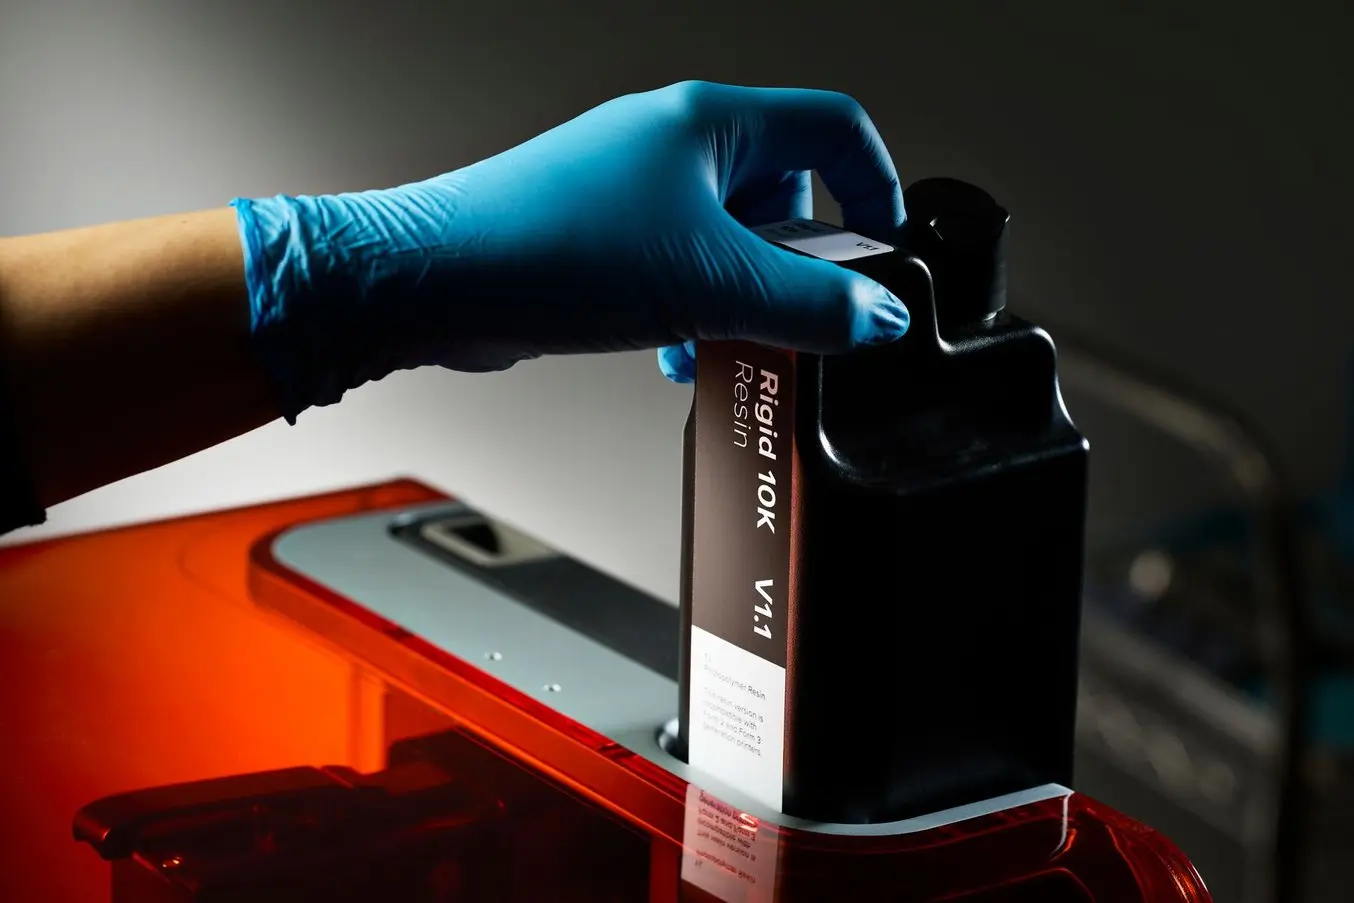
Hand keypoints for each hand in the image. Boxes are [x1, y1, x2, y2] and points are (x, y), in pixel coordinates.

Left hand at [232, 80, 909, 422]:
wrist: (435, 281)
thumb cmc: (550, 251)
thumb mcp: (712, 284)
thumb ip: (811, 305)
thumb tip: (880, 315)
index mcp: (709, 123)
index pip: (834, 128)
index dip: (877, 186)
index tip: (886, 250)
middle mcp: (671, 144)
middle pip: (784, 192)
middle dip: (799, 265)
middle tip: (800, 317)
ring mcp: (632, 188)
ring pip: (728, 240)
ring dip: (743, 298)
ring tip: (731, 344)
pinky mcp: (600, 235)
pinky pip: (678, 267)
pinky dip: (694, 309)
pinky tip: (679, 352)